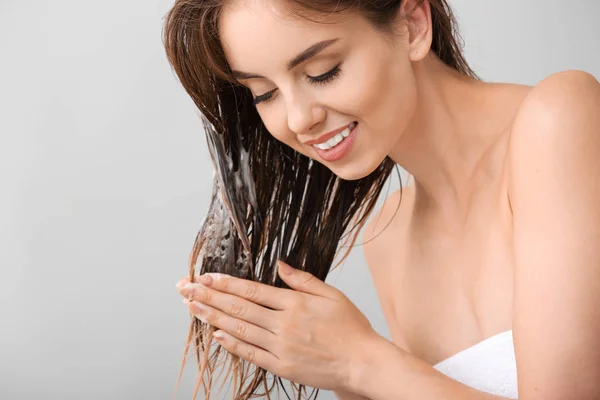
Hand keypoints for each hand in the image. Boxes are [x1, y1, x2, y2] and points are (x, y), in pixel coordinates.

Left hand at [176, 260, 379, 391]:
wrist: (362, 363)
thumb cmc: (351, 328)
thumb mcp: (332, 295)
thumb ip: (303, 279)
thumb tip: (280, 264)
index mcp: (295, 304)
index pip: (252, 290)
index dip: (225, 283)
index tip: (206, 277)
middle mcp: (283, 324)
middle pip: (238, 308)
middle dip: (209, 297)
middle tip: (186, 289)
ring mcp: (280, 346)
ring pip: (239, 329)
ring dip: (212, 317)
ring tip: (192, 307)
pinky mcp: (281, 366)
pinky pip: (250, 353)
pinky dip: (231, 344)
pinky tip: (215, 335)